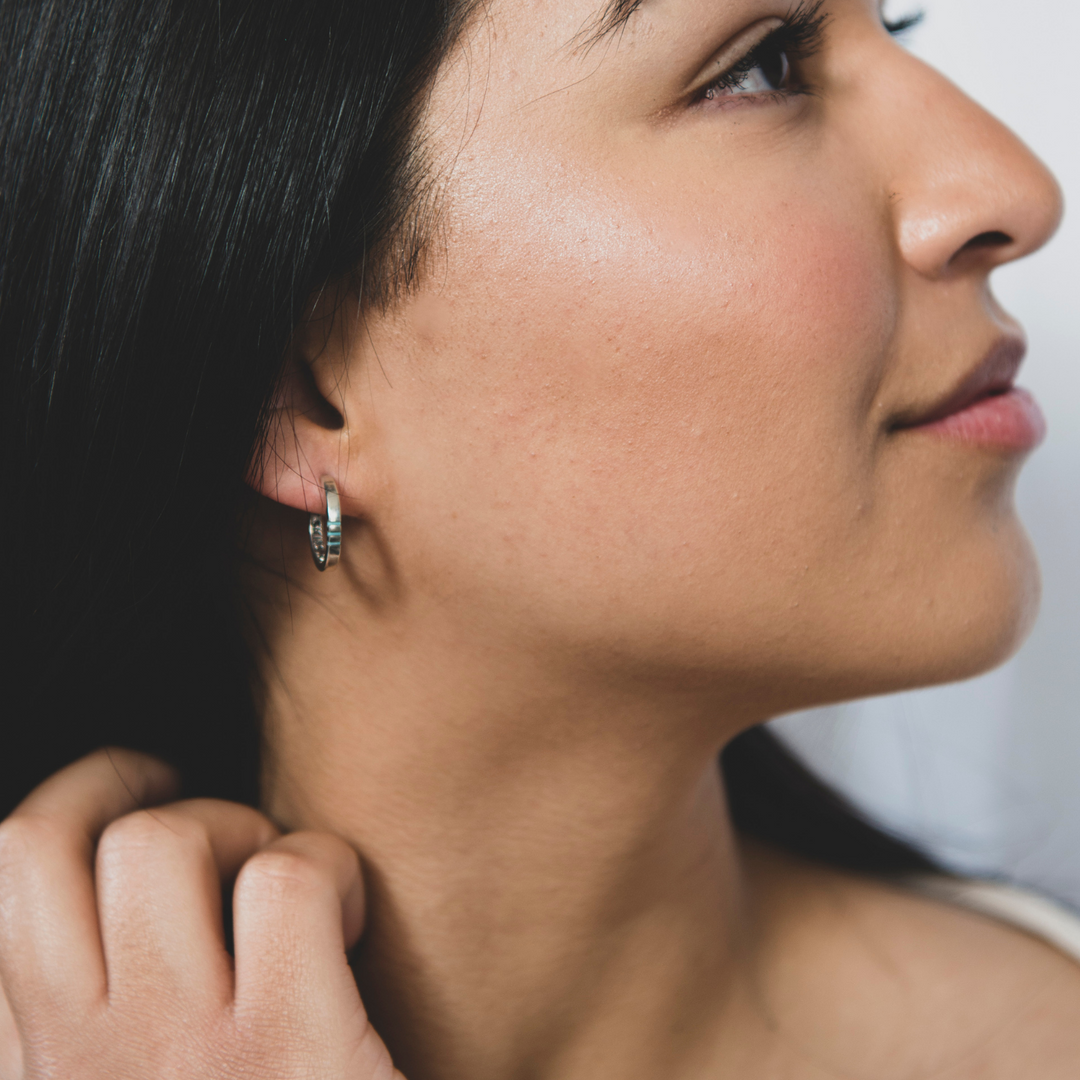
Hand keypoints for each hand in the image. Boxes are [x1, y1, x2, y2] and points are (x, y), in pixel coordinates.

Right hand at [0, 749, 402, 1079]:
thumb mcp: (126, 1074)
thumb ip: (83, 1023)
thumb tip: (94, 907)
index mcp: (39, 1069)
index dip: (69, 804)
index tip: (135, 794)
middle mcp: (79, 1063)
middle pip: (49, 839)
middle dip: (146, 799)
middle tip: (221, 835)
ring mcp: (181, 1056)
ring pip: (162, 840)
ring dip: (238, 829)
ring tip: (279, 883)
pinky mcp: (290, 1047)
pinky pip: (288, 878)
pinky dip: (331, 870)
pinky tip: (349, 922)